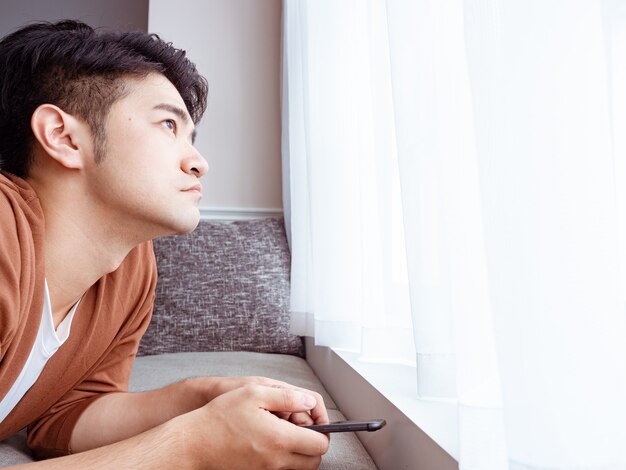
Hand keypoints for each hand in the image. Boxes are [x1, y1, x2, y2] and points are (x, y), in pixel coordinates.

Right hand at [180, 384, 329, 469]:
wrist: (193, 443)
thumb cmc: (220, 416)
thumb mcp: (254, 392)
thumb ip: (287, 396)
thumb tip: (310, 402)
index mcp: (280, 439)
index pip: (320, 444)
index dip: (323, 430)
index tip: (315, 419)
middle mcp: (277, 461)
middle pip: (314, 460)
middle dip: (315, 443)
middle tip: (302, 426)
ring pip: (299, 467)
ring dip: (301, 451)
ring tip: (285, 430)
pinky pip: (282, 469)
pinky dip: (285, 457)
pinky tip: (271, 440)